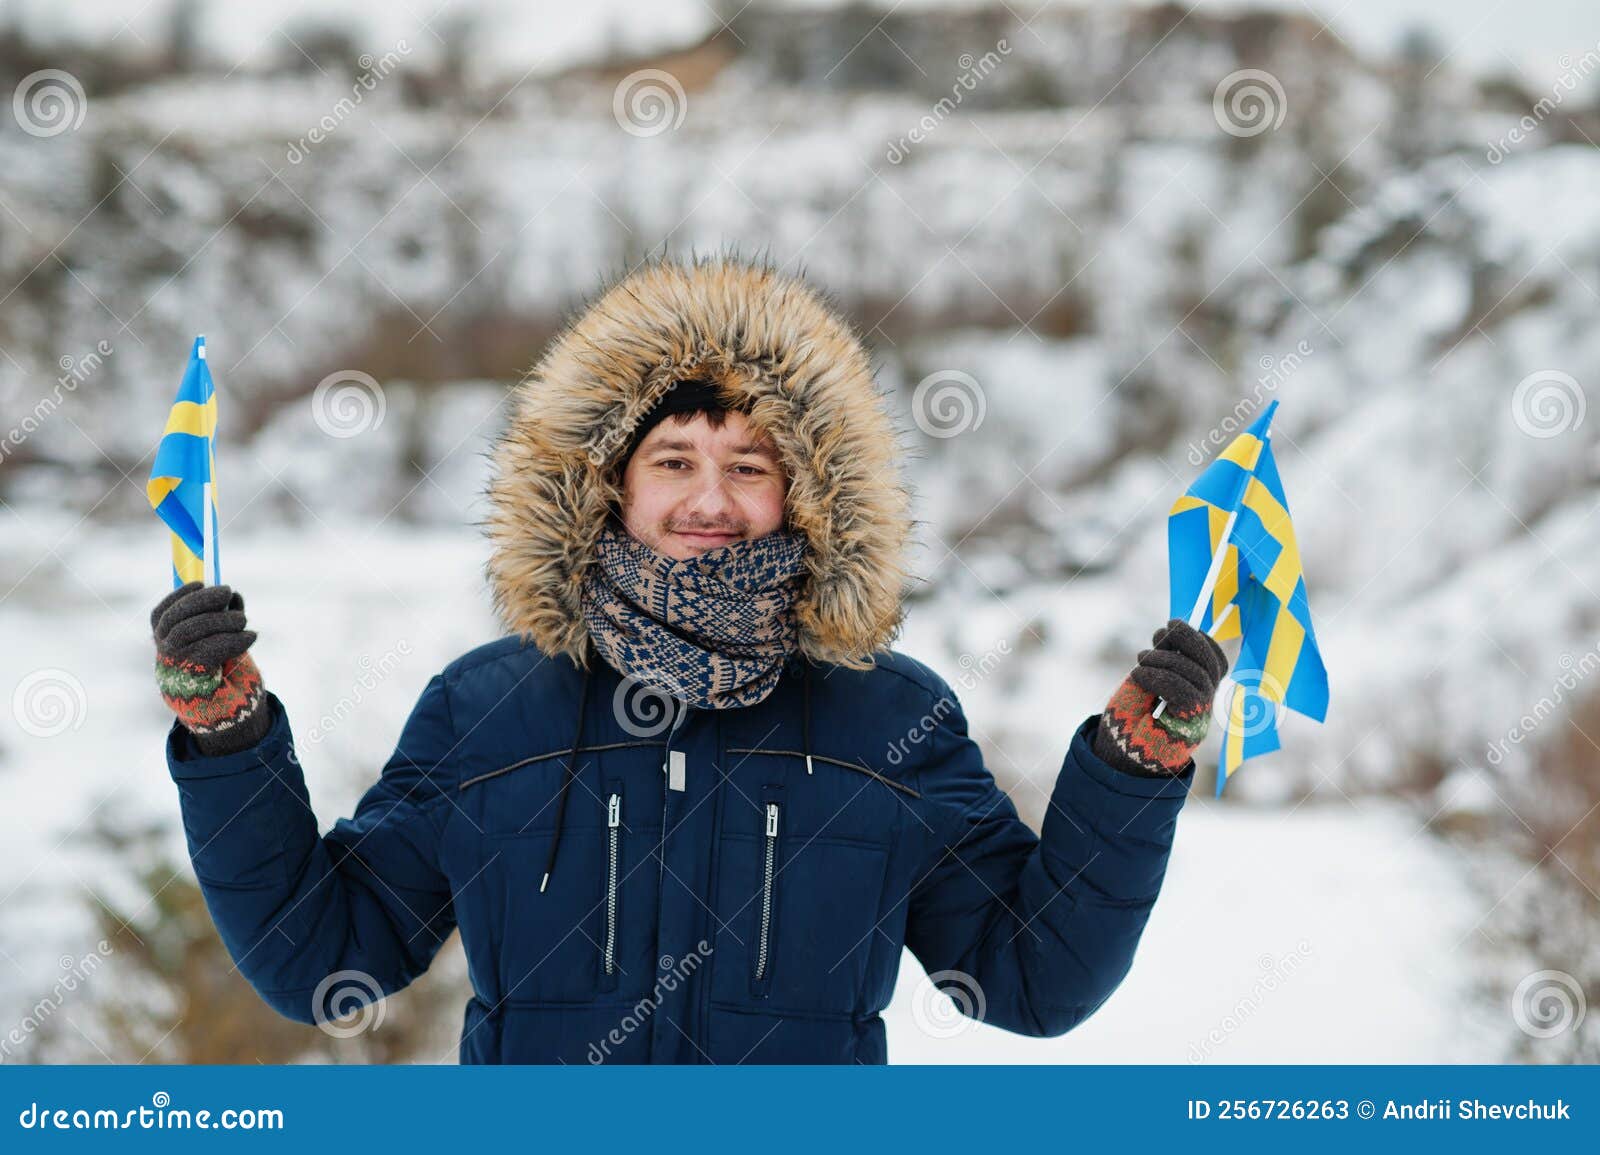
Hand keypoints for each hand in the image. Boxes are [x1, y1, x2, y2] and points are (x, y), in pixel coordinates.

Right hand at [151, 581, 270, 755]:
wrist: (230, 710)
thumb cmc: (224, 670)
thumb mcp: (221, 639)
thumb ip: (222, 617)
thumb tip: (232, 597)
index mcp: (166, 644)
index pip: (161, 615)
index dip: (178, 596)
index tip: (201, 581)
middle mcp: (165, 656)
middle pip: (174, 621)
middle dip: (202, 601)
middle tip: (229, 591)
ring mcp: (176, 670)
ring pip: (188, 632)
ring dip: (220, 620)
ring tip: (244, 620)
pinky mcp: (193, 682)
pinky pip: (208, 651)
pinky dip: (233, 639)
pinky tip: (251, 636)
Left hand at [1093, 618, 1229, 777]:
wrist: (1114, 749)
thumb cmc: (1127, 713)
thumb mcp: (1146, 675)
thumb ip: (1163, 657)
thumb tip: (1172, 631)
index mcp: (1197, 689)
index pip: (1217, 662)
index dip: (1202, 639)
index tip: (1175, 624)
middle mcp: (1203, 703)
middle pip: (1212, 665)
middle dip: (1188, 639)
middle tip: (1159, 631)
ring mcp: (1199, 716)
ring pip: (1197, 675)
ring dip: (1164, 659)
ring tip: (1139, 659)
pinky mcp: (1189, 728)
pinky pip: (1185, 692)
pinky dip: (1158, 676)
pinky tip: (1137, 675)